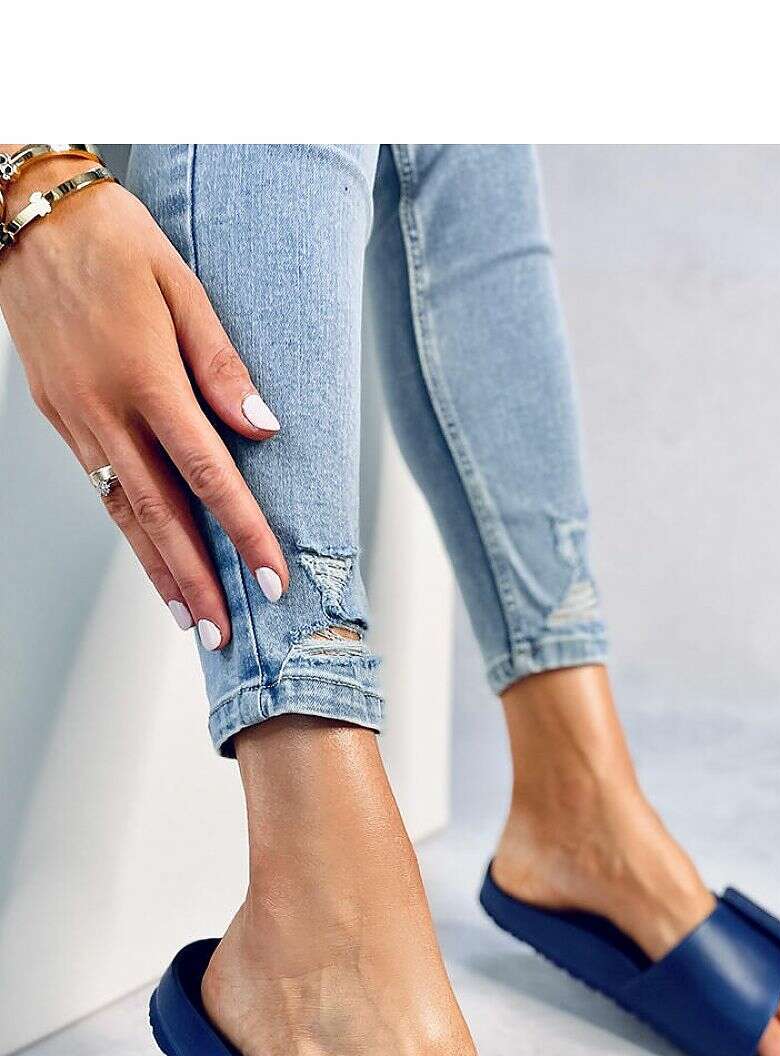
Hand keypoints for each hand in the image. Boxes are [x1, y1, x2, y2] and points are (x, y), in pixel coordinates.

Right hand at [0, 157, 287, 646]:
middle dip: (197, 580)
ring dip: (159, 571)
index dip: (243, 532)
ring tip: (189, 618)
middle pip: (160, 514)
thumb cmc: (111, 237)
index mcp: (145, 376)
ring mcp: (76, 419)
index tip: (271, 578)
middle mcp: (106, 409)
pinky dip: (128, 533)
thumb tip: (263, 427)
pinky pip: (100, 488)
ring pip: (122, 513)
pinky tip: (152, 559)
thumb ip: (221, 362)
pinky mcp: (59, 416)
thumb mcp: (181, 282)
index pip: (208, 473)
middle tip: (223, 636)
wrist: (24, 213)